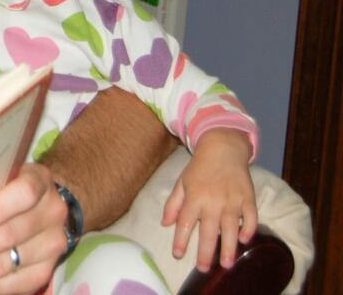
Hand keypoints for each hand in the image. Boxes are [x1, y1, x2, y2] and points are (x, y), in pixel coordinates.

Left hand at [162, 128, 256, 270]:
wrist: (223, 148)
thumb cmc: (199, 168)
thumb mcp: (181, 182)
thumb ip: (173, 204)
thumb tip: (165, 224)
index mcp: (194, 197)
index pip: (185, 223)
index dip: (181, 240)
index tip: (178, 254)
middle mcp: (213, 201)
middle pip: (209, 231)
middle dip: (205, 252)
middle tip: (204, 269)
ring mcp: (233, 200)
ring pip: (231, 229)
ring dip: (228, 248)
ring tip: (226, 265)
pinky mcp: (248, 198)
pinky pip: (250, 218)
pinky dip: (248, 230)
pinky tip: (245, 241)